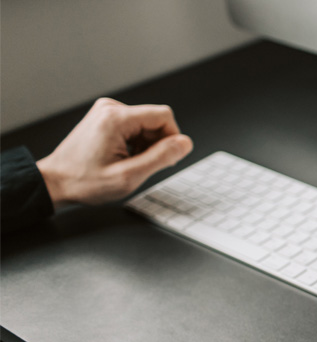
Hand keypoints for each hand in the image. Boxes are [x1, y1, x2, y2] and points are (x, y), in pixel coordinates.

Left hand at [36, 98, 192, 207]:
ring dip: (146, 145)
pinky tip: (123, 157)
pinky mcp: (105, 117)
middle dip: (157, 144)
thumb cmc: (84, 182)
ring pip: (146, 124)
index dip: (173, 139)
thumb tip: (185, 143)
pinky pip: (135, 126)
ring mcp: (106, 111)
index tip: (165, 159)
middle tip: (142, 165)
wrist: (55, 182)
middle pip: (155, 120)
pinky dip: (136, 143)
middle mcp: (110, 108)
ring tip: (129, 163)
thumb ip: (161, 158)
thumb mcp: (129, 176)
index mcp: (116, 119)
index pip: (164, 116)